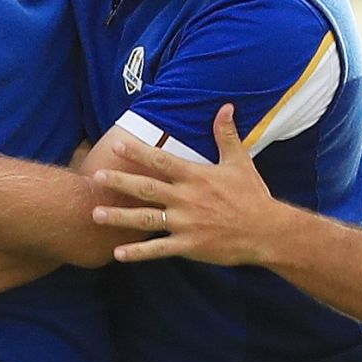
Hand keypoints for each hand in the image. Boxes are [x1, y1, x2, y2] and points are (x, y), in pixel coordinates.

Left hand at [90, 104, 286, 264]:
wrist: (265, 230)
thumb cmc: (252, 195)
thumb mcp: (239, 162)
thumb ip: (226, 135)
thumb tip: (225, 107)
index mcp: (195, 176)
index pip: (161, 160)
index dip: (138, 153)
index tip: (117, 146)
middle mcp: (186, 198)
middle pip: (146, 188)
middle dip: (120, 182)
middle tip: (97, 176)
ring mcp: (185, 223)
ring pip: (145, 219)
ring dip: (119, 217)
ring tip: (95, 214)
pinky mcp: (188, 245)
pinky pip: (158, 250)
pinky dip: (137, 253)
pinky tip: (117, 254)